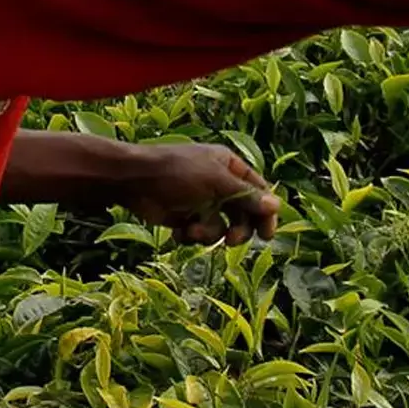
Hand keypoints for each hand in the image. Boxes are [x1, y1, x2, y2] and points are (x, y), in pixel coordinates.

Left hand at [118, 144, 278, 244]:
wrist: (132, 180)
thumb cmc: (176, 172)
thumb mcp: (215, 181)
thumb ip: (245, 195)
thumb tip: (276, 205)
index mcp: (229, 166)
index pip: (258, 192)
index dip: (265, 213)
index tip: (266, 234)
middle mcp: (217, 183)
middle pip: (242, 214)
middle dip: (237, 230)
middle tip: (231, 241)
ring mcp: (200, 201)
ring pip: (220, 228)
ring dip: (208, 233)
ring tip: (192, 230)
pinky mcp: (183, 216)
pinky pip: (198, 233)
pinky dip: (190, 235)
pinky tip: (178, 230)